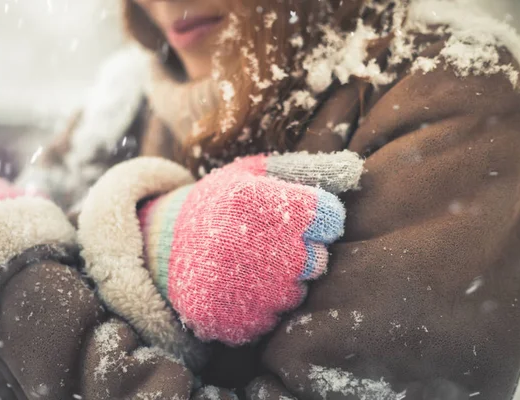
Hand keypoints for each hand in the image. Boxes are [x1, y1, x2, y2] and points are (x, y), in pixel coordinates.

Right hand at [138, 151, 362, 345]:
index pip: (330, 216)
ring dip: (284, 281)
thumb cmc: (221, 205)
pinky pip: (272, 319)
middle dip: (303, 252)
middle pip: (319, 260)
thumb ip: (307, 169)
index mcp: (254, 200)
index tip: (299, 217)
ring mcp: (235, 286)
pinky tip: (241, 286)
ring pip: (297, 294)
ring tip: (253, 264)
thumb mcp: (254, 173)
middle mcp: (247, 244)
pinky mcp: (227, 319)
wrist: (164, 247)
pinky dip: (262, 306)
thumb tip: (356, 169)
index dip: (320, 218)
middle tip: (272, 243)